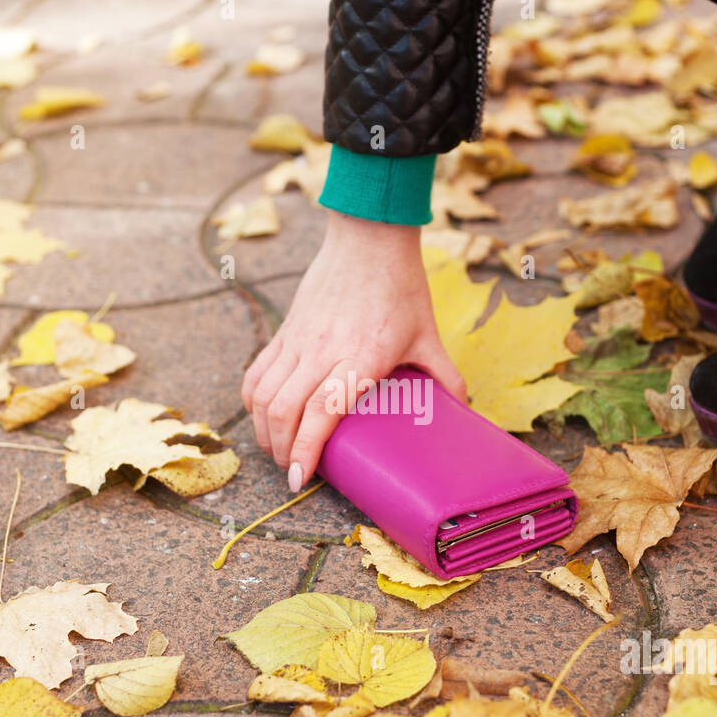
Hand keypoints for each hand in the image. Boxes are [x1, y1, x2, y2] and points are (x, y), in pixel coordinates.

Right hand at [241, 210, 466, 490]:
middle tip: (291, 470)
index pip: (321, 413)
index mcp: (360, 357)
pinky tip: (260, 415)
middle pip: (283, 411)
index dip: (305, 450)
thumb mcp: (427, 334)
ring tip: (275, 449)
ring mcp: (299, 339)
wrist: (369, 237)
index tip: (299, 479)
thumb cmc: (400, 285)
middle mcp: (322, 350)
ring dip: (262, 429)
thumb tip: (464, 409)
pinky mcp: (285, 329)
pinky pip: (258, 371)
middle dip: (281, 450)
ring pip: (263, 394)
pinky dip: (252, 399)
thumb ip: (444, 376)